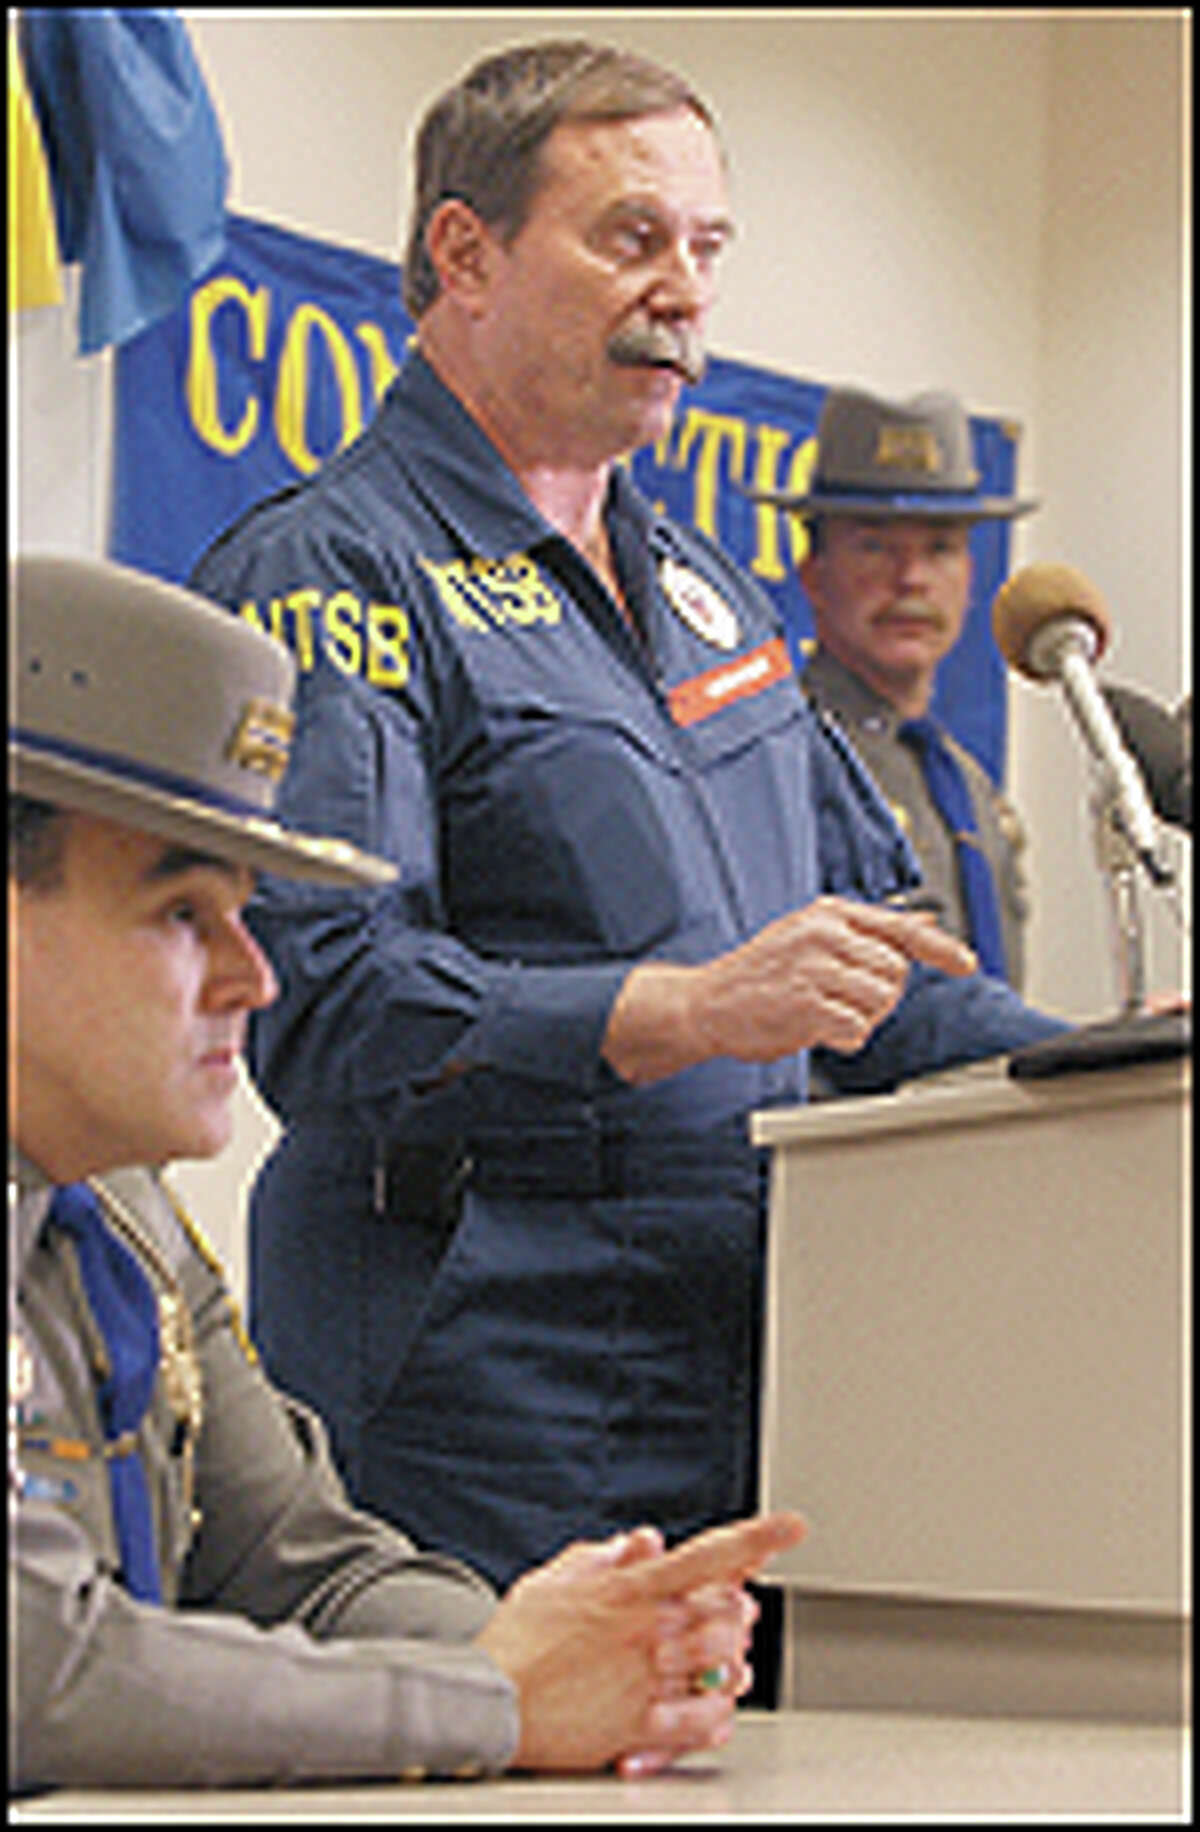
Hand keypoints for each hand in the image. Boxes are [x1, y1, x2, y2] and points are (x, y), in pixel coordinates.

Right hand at [475, 1511, 804, 1773]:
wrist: (486, 1701)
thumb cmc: (516, 1643)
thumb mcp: (554, 1581)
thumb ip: (605, 1557)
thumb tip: (644, 1540)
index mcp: (629, 1592)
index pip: (707, 1555)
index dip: (757, 1537)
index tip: (791, 1526)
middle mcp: (647, 1632)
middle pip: (726, 1612)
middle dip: (741, 1609)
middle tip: (740, 1609)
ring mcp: (646, 1680)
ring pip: (720, 1663)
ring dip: (734, 1658)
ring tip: (730, 1658)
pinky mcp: (639, 1726)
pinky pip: (699, 1722)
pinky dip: (716, 1715)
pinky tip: (716, 1709)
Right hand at [605, 895, 976, 1083]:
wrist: (705, 1003)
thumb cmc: (759, 975)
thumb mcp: (810, 938)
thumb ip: (864, 933)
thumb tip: (918, 922)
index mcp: (828, 914)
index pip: (901, 927)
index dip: (941, 947)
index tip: (967, 962)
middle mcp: (823, 935)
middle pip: (896, 971)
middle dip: (882, 995)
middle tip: (845, 1002)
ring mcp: (814, 969)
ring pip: (881, 1000)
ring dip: (864, 1018)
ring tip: (829, 1015)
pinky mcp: (805, 1005)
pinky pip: (856, 1027)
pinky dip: (845, 1037)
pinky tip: (820, 1030)